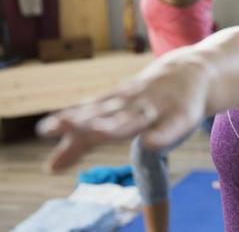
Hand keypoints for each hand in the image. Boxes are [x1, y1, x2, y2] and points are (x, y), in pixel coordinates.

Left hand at [37, 61, 206, 171]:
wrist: (193, 70)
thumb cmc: (149, 100)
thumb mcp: (115, 118)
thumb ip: (83, 143)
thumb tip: (49, 168)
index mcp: (117, 102)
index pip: (90, 111)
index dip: (69, 120)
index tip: (45, 129)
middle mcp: (134, 101)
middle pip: (107, 111)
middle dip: (84, 119)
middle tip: (57, 127)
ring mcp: (158, 106)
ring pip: (135, 117)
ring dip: (117, 124)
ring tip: (97, 131)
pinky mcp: (182, 116)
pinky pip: (172, 127)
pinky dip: (161, 134)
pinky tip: (150, 143)